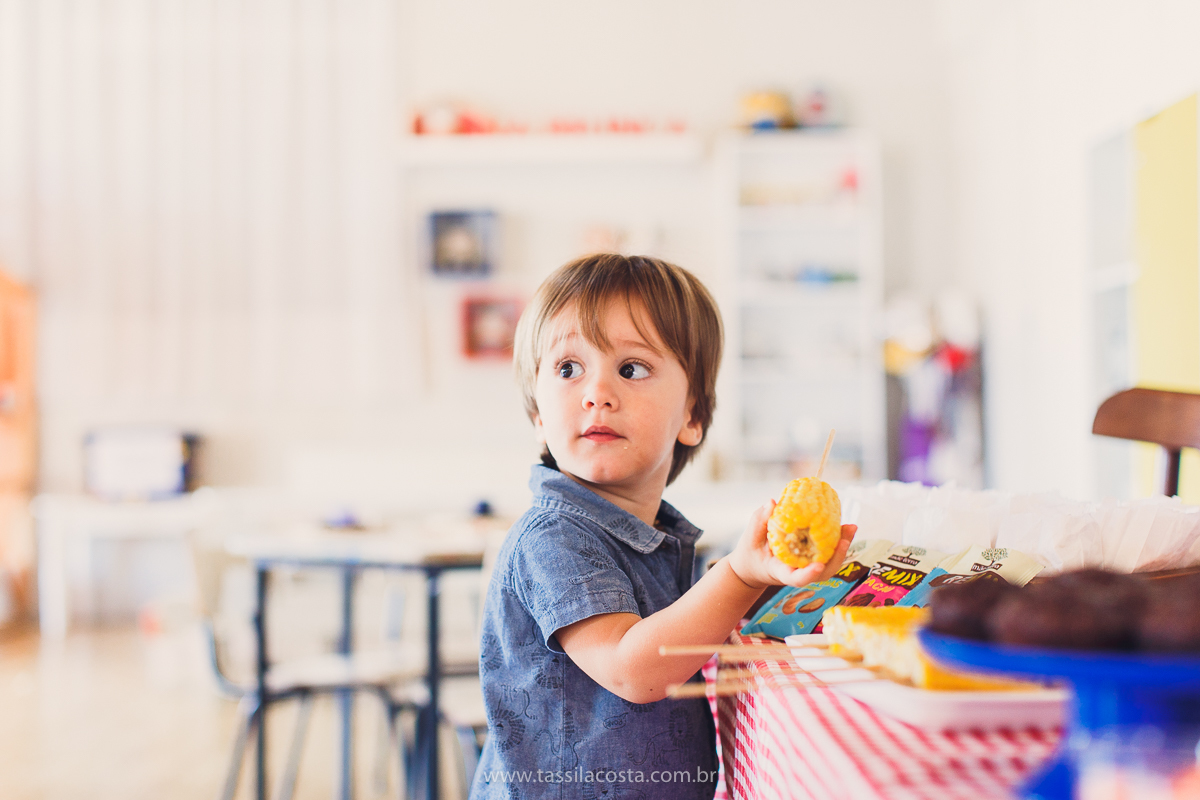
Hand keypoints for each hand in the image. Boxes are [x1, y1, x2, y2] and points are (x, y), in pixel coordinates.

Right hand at [727, 499, 856, 589]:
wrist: (753, 565)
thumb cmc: (751, 553)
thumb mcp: (749, 538)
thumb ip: (760, 521)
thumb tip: (772, 502)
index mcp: (782, 572)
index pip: (797, 579)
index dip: (809, 574)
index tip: (818, 566)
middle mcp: (799, 572)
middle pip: (822, 572)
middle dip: (837, 557)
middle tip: (845, 539)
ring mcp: (807, 566)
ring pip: (830, 562)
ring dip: (842, 546)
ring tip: (850, 528)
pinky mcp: (811, 557)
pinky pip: (827, 551)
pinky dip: (837, 540)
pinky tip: (845, 526)